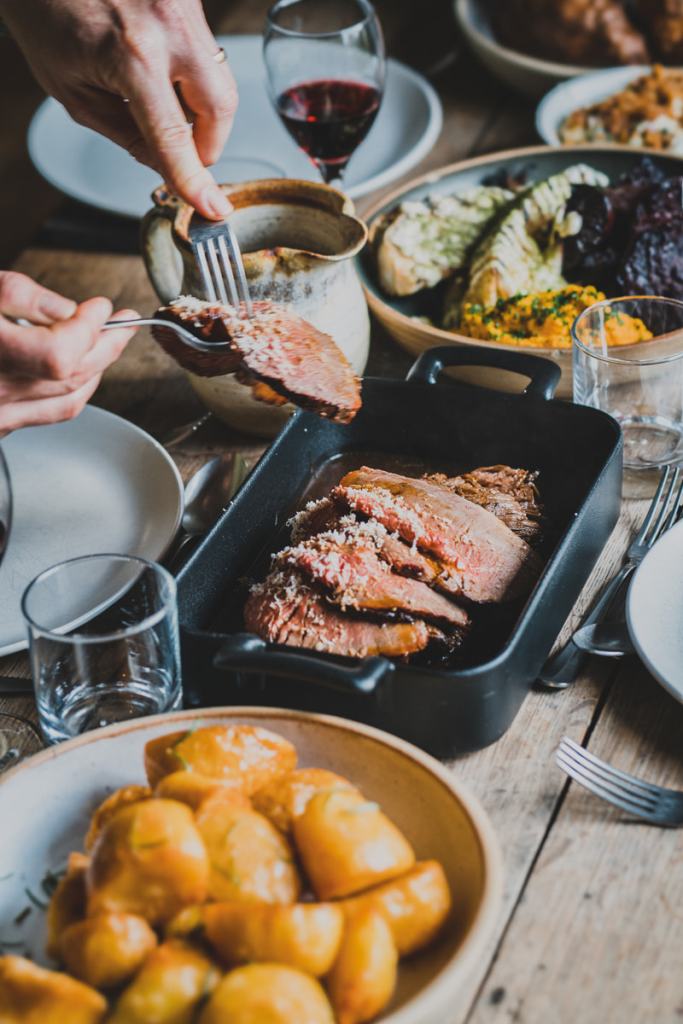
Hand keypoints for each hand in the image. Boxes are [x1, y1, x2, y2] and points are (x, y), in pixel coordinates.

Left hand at [0, 0, 236, 219]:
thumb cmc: (43, 14)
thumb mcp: (73, 92)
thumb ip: (124, 134)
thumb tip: (165, 165)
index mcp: (132, 54)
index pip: (175, 137)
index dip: (194, 181)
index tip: (213, 209)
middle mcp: (169, 24)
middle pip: (220, 107)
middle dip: (206, 142)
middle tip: (181, 155)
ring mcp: (184, 5)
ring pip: (219, 80)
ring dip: (199, 108)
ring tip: (159, 105)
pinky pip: (206, 52)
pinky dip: (190, 76)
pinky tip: (157, 70)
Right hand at [0, 272, 137, 434]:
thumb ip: (23, 297)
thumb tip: (69, 310)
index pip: (60, 353)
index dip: (88, 328)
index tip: (99, 307)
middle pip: (72, 376)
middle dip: (107, 345)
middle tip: (127, 323)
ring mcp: (1, 413)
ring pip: (68, 398)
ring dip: (98, 368)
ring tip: (112, 341)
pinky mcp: (3, 422)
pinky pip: (52, 412)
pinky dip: (78, 390)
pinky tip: (87, 371)